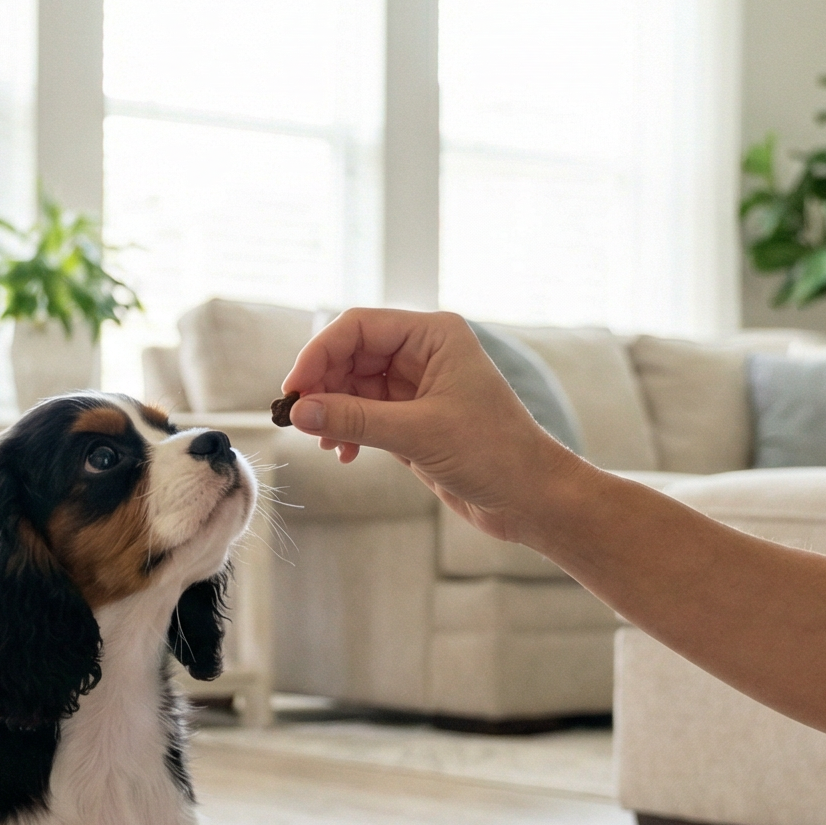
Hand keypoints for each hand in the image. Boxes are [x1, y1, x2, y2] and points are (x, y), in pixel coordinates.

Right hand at [278, 308, 575, 544]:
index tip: (294, 389)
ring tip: (325, 443)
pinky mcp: (413, 420)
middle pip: (351, 355)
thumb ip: (355, 420)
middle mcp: (424, 354)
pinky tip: (345, 454)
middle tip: (300, 419)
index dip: (320, 354)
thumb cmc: (495, 453)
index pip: (359, 327)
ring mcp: (417, 387)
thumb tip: (299, 412)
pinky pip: (365, 415)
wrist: (531, 497)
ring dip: (333, 413)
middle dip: (324, 387)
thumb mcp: (419, 434)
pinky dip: (348, 431)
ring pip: (354, 387)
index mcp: (434, 336)